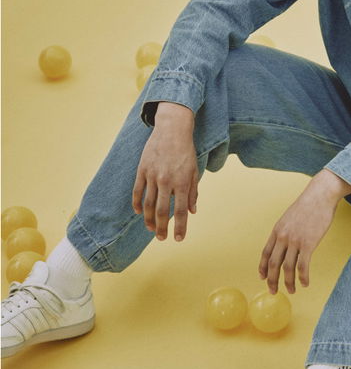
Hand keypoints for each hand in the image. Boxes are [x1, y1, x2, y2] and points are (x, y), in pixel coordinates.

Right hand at [132, 102, 198, 240]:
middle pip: (162, 211)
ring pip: (148, 204)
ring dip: (149, 219)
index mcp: (182, 182)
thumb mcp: (194, 171)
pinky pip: (138, 191)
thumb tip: (192, 211)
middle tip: (161, 238)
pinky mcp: (142, 169)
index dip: (180, 227)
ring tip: (151, 229)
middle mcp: (167, 180)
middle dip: (161, 228)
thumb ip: (193, 192)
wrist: (172, 129)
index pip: (181, 210)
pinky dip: (138, 203)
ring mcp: (152, 175)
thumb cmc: (186, 151)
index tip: (178, 239)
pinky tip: (139, 213)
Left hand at [259, 170, 350, 293]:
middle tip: (273, 291)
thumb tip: (285, 244)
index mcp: (277, 230)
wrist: (320, 195)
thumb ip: (285, 230)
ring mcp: (295, 241)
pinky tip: (305, 283)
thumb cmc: (308, 205)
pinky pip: (303, 266)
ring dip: (288, 282)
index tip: (263, 278)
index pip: (265, 253)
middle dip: (272, 280)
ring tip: (292, 290)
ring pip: (287, 268)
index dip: (263, 268)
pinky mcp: (308, 243)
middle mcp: (283, 237)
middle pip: (273, 264)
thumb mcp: (290, 217)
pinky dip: (303, 277)